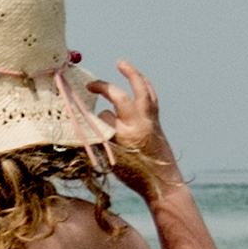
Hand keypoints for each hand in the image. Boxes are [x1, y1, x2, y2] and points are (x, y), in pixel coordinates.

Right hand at [101, 62, 180, 187]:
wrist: (164, 183)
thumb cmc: (135, 176)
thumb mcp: (112, 158)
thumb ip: (102, 136)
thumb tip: (92, 118)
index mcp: (127, 134)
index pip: (105, 115)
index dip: (92, 114)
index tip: (83, 106)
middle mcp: (141, 124)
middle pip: (129, 94)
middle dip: (116, 81)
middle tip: (103, 74)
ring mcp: (151, 121)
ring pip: (145, 91)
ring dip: (135, 76)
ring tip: (123, 65)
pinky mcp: (157, 123)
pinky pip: (151, 98)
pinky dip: (143, 86)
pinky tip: (137, 82)